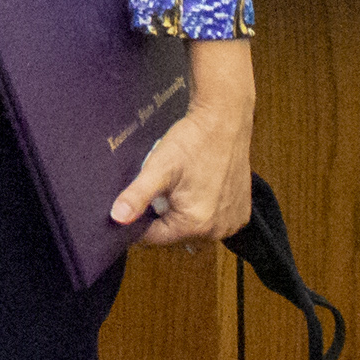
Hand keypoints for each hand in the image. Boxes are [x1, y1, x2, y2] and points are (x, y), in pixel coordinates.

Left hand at [111, 36, 255, 248]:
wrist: (224, 120)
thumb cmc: (192, 142)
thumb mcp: (159, 167)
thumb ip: (137, 195)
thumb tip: (117, 218)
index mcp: (195, 225)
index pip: (155, 238)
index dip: (141, 221)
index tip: (141, 200)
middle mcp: (217, 231)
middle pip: (175, 235)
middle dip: (164, 218)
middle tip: (164, 189)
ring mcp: (232, 223)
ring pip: (194, 230)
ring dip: (184, 216)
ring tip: (182, 187)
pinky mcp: (241, 213)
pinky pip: (213, 222)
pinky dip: (204, 211)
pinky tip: (199, 189)